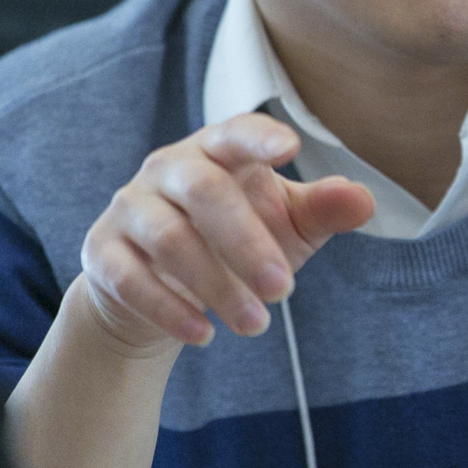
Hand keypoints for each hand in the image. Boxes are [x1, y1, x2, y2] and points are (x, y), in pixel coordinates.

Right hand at [78, 112, 374, 354]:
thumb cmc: (238, 241)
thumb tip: (364, 200)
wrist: (160, 290)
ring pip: (168, 238)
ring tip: (257, 324)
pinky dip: (168, 309)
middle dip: (246, 241)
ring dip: (215, 285)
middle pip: (204, 190)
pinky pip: (128, 277)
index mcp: (217, 150)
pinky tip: (204, 335)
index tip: (291, 149)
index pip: (236, 133)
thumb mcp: (287, 226)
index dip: (259, 138)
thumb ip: (323, 210)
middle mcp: (168, 168)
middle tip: (284, 290)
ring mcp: (130, 207)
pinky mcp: (103, 251)